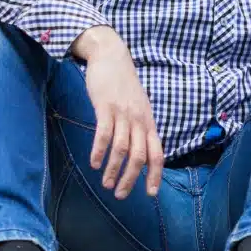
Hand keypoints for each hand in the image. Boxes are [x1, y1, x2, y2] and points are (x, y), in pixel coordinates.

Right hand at [70, 26, 163, 198]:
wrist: (111, 55)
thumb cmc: (123, 83)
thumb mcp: (138, 105)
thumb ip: (139, 126)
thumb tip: (139, 151)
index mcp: (148, 122)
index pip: (157, 154)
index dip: (155, 175)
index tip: (150, 194)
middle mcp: (139, 120)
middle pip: (139, 156)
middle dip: (131, 180)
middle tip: (120, 195)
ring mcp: (123, 113)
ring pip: (122, 149)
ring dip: (113, 170)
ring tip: (105, 184)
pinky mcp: (106, 107)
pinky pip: (104, 134)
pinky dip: (99, 151)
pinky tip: (93, 163)